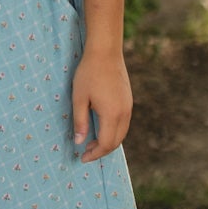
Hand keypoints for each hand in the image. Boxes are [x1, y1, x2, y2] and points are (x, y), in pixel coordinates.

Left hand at [71, 44, 131, 159]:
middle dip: (101, 150)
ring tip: (92, 141)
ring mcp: (128, 106)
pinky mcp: (128, 100)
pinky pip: (123, 123)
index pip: (106, 143)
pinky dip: (113, 131)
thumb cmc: (89, 73)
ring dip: (108, 141)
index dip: (95, 154)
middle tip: (85, 152)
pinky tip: (101, 127)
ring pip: (122, 133)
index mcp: (112, 114)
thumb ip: (80, 122)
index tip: (82, 157)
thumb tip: (79, 142)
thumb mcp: (79, 98)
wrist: (106, 51)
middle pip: (116, 142)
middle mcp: (124, 113)